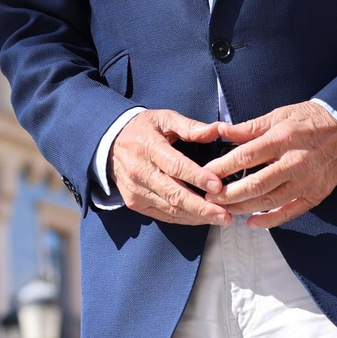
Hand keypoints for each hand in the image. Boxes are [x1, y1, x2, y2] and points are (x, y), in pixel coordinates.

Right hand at [109, 109, 232, 225]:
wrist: (111, 144)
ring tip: (220, 218)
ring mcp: (137, 190)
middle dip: (201, 207)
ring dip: (197, 216)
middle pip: (173, 194)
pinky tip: (202, 218)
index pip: (175, 166)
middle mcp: (141, 172)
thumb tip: (217, 129)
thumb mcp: (164, 119)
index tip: (217, 185)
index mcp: (149, 147)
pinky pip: (164, 215)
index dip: (197, 177)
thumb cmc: (143, 130)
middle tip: (225, 214)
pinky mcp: (135, 203)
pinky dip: (184, 219)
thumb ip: (190, 126)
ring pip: (170, 208)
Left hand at [201, 101, 336, 228]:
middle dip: (229, 194)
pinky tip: (251, 222)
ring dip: (244, 208)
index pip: (246, 156)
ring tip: (223, 209)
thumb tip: (222, 131)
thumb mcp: (280, 114)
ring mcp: (307, 181)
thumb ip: (250, 127)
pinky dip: (270, 220)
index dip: (223, 167)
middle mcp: (295, 162)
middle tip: (209, 198)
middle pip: (256, 184)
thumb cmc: (311, 119)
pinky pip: (290, 212)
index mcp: (283, 138)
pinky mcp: (316, 194)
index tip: (206, 174)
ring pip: (270, 201)